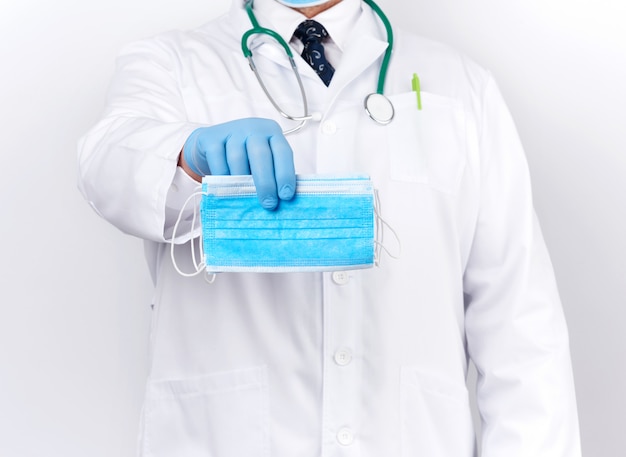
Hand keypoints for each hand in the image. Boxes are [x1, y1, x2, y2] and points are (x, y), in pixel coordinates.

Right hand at [181, 118, 295, 209]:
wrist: (210, 144)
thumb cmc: (244, 157)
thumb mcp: (262, 161)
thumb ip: (271, 176)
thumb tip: (280, 202)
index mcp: (271, 132)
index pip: (283, 152)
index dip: (285, 174)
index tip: (286, 196)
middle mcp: (253, 128)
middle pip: (261, 155)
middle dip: (266, 183)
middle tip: (268, 204)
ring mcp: (231, 130)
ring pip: (237, 158)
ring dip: (242, 182)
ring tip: (244, 198)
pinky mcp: (211, 137)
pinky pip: (218, 160)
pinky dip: (222, 176)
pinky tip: (225, 187)